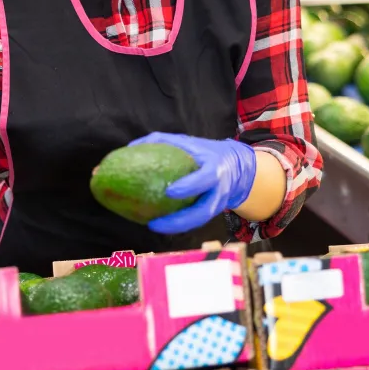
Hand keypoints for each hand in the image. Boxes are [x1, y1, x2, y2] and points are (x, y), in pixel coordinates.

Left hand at [129, 133, 257, 234]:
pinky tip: (158, 224)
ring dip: (176, 227)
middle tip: (154, 223)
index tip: (169, 191)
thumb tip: (131, 147)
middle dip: (180, 221)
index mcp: (215, 169)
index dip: (189, 186)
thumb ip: (162, 142)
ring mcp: (217, 205)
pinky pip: (195, 222)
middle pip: (203, 212)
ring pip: (198, 222)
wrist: (237, 168)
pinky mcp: (212, 213)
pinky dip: (178, 225)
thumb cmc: (205, 152)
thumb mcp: (189, 142)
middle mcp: (219, 190)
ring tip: (153, 226)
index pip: (205, 179)